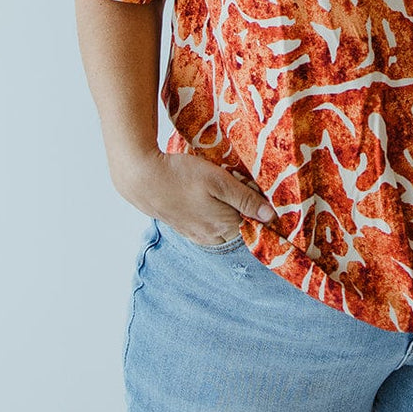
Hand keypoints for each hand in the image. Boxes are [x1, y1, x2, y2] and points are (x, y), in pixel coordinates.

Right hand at [113, 150, 275, 245]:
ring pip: (223, 226)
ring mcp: (195, 233)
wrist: (142, 178)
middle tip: (246, 187)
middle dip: (246, 212)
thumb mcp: (219, 182)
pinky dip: (213, 214)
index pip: (255, 226)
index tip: (264, 194)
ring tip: (227, 190)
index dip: (262, 209)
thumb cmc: (182, 176)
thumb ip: (245, 199)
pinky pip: (206, 225)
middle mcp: (211, 235)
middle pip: (239, 227)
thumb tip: (271, 216)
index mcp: (224, 226)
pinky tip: (209, 198)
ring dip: (229, 212)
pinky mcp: (183, 226)